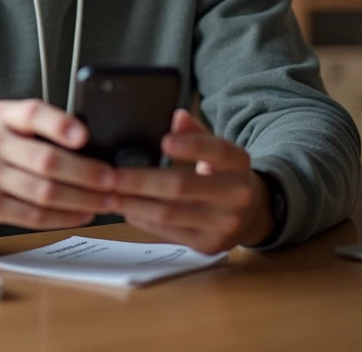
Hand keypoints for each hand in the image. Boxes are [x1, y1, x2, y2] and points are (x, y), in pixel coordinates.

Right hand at [0, 99, 117, 233]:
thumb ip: (37, 130)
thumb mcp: (3, 127)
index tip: (86, 135)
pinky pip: (33, 215)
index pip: (32, 113)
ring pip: (44, 192)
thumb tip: (93, 145)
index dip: (60, 124)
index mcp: (1, 116)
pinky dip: (63, 217)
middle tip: (112, 180)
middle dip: (86, 173)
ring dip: (82, 199)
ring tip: (106, 202)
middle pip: (47, 160)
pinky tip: (81, 215)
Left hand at [109, 109, 273, 254]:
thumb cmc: (223, 175)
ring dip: (134, 203)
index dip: (191, 146)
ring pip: (170, 213)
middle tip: (111, 175)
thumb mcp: (218, 150)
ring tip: (108, 194)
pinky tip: (125, 209)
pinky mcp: (208, 244)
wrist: (253, 215)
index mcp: (239, 163)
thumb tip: (176, 116)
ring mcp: (224, 224)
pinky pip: (168, 232)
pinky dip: (142, 220)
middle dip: (141, 181)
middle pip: (182, 186)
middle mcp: (237, 194)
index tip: (163, 141)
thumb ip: (196, 133)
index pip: (216, 151)